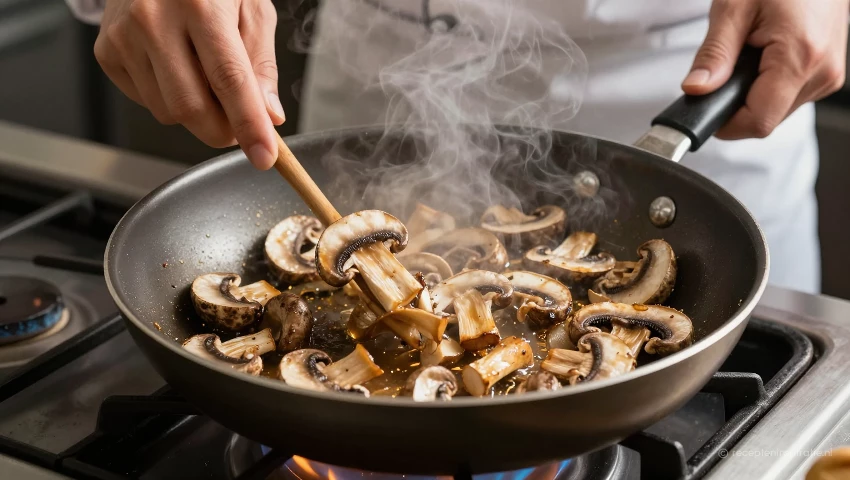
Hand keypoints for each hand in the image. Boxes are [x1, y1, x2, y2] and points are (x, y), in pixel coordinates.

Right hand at [94, 0, 282, 168]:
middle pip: (191, 107)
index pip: (229, 79)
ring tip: (204, 77)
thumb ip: (261, 64)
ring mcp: (124, 36)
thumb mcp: (251, 9)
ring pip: (168, 112)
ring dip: (196, 114)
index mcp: (200, 4)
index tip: (264, 157)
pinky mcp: (106, 51)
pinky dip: (168, 99)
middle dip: (223, 130)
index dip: (248, 124)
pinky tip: (175, 68)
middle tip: (239, 124)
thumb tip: (268, 116)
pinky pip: (146, 102)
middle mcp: (154, 19)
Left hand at [682, 0, 848, 139]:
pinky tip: (766, 56)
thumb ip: (714, 54)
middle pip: (766, 119)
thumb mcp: (734, 8)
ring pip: (776, 111)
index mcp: (800, 57)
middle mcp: (821, 72)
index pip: (757, 122)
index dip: (725, 123)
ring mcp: (828, 75)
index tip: (705, 109)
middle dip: (737, 102)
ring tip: (752, 53)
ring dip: (753, 93)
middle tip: (728, 67)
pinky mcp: (827, 74)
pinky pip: (789, 96)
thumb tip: (696, 90)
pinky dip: (769, 84)